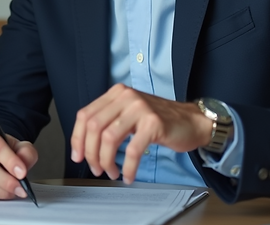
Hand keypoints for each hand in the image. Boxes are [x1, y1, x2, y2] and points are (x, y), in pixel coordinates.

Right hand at [0, 126, 37, 199]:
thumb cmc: (6, 151)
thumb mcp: (21, 147)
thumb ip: (27, 154)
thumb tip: (22, 168)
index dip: (10, 162)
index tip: (22, 173)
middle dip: (7, 182)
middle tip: (21, 188)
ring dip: (2, 192)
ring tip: (13, 191)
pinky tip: (0, 191)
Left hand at [70, 84, 210, 183]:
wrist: (192, 121)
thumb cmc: (158, 121)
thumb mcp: (128, 114)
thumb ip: (108, 122)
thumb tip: (83, 146)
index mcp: (116, 93)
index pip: (85, 115)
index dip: (77, 138)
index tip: (77, 156)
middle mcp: (126, 97)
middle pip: (94, 127)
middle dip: (91, 153)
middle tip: (96, 169)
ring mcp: (140, 108)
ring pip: (109, 138)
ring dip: (106, 161)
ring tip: (112, 172)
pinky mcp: (154, 123)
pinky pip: (132, 150)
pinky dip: (127, 167)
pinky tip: (128, 175)